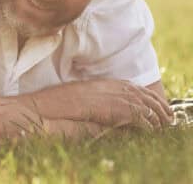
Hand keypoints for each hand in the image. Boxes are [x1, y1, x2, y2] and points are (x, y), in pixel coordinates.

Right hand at [31, 79, 172, 129]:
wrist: (49, 106)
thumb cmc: (58, 103)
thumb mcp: (80, 97)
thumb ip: (97, 98)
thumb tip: (108, 107)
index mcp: (104, 83)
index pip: (133, 86)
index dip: (146, 95)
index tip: (154, 103)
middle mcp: (111, 87)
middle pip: (143, 94)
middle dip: (156, 105)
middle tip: (164, 116)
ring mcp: (114, 97)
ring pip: (145, 105)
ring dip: (155, 116)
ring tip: (160, 125)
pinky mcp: (115, 109)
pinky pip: (139, 117)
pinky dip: (147, 124)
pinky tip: (150, 130)